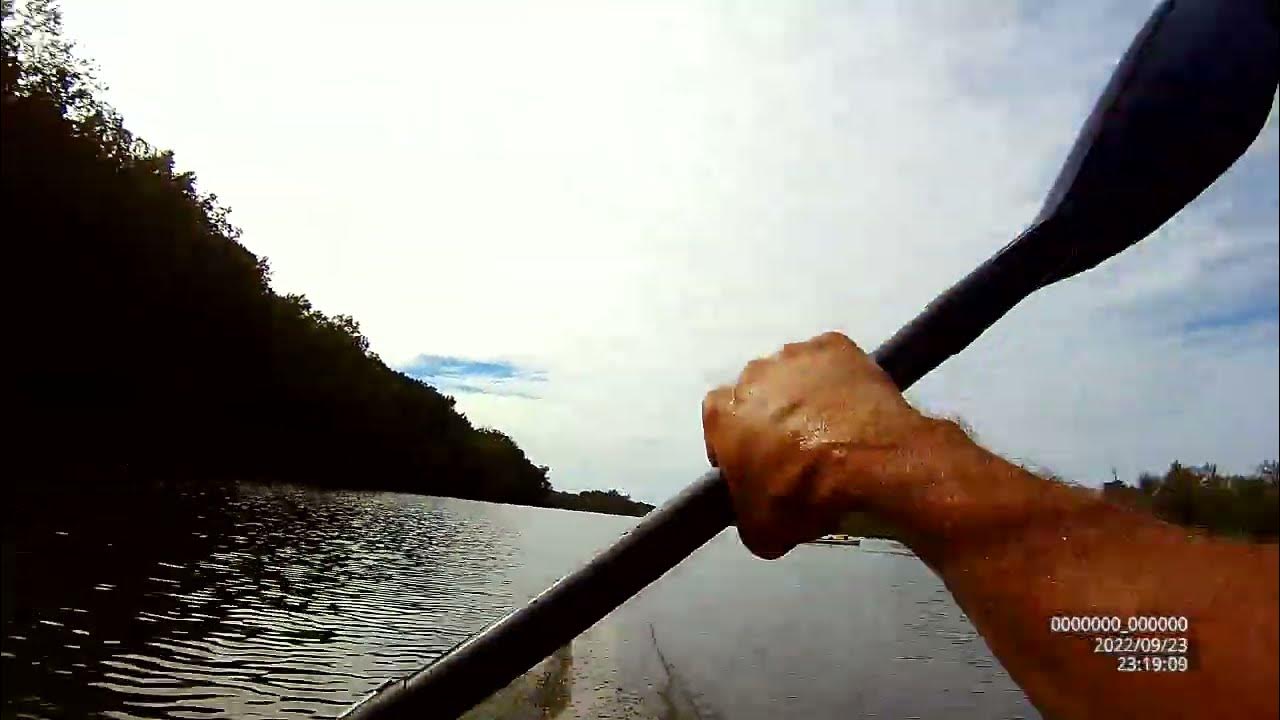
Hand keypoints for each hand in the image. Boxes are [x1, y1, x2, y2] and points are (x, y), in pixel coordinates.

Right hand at [702, 332, 938, 558]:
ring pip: (792, 375)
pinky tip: (851, 406)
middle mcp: (752, 374)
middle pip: (755, 394)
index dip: (735, 443)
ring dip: (803, 396)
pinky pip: (830, 362)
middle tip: (795, 449)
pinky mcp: (834, 346)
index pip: (718, 423)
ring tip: (829, 428)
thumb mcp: (760, 531)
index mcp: (723, 414)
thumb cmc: (803, 493)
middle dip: (769, 416)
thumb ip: (747, 516)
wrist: (869, 462)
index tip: (755, 463)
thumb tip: (758, 519)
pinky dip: (837, 379)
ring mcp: (795, 356)